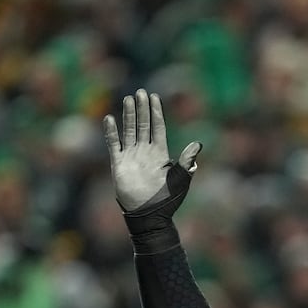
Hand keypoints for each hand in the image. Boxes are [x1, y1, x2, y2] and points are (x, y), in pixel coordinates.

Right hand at [102, 89, 201, 232]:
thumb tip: (198, 144)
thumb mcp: (181, 180)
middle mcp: (145, 151)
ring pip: (129, 130)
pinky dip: (111, 132)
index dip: (156, 112)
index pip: (158, 127)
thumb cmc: (167, 200)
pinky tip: (110, 119)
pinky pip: (114, 144)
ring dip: (128, 115)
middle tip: (140, 92)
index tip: (154, 97)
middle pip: (143, 125)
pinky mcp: (119, 164)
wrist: (148, 215)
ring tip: (128, 99)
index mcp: (160, 153)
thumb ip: (187, 161)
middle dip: (142, 108)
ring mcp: (131, 156)